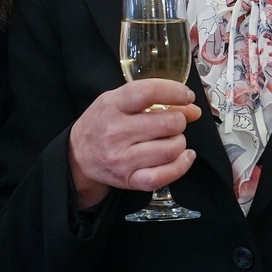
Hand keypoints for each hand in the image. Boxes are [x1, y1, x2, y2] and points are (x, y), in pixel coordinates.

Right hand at [68, 79, 200, 207]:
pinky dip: (181, 165)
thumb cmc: (102, 123)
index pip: (148, 93)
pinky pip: (163, 176)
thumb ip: (154, 100)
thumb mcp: (119, 101)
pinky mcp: (129, 180)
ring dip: (180, 142)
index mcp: (112, 106)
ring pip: (171, 149)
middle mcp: (115, 132)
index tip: (187, 96)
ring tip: (172, 139)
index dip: (174, 92)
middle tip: (173, 122)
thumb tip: (193, 109)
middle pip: (167, 123)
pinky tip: (184, 156)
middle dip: (179, 121)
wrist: (78, 156)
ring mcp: (122, 159)